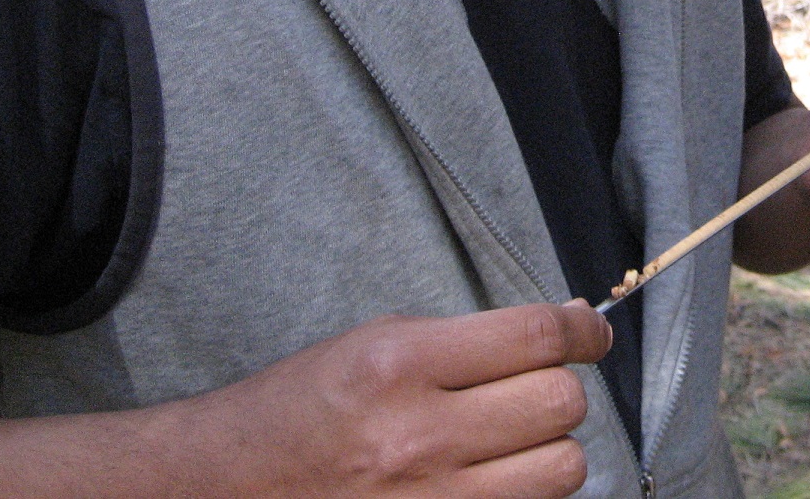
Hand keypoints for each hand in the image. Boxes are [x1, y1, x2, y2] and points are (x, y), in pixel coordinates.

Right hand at [194, 302, 611, 496]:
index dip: (582, 329)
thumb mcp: (371, 345)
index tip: (591, 331)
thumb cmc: (299, 412)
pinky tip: (493, 483)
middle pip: (559, 404)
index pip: (535, 336)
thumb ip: (466, 340)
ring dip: (550, 452)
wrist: (218, 489)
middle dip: (559, 390)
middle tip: (533, 390)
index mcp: (398, 364)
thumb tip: (566, 327)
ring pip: (562, 470)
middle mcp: (417, 436)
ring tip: (513, 445)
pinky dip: (523, 498)